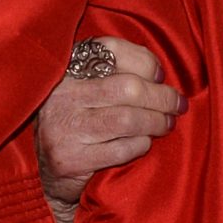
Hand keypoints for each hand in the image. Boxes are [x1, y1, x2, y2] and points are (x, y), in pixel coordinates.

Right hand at [38, 38, 185, 222]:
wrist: (45, 172)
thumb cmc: (78, 123)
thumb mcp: (87, 90)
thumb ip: (116, 74)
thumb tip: (158, 75)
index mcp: (66, 69)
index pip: (111, 49)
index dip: (144, 60)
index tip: (160, 75)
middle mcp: (62, 94)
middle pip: (128, 87)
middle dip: (162, 97)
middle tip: (177, 105)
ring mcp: (63, 127)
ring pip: (128, 119)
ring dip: (157, 122)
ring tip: (166, 124)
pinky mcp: (69, 159)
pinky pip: (121, 149)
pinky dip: (141, 145)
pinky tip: (143, 143)